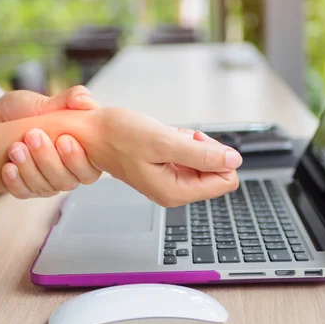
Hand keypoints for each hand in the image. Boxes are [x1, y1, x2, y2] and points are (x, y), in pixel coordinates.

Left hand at [0, 86, 102, 198]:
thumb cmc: (27, 110)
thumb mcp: (46, 101)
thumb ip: (69, 99)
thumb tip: (84, 100)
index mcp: (81, 152)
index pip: (89, 169)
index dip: (77, 159)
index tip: (63, 138)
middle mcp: (68, 171)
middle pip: (67, 181)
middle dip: (49, 160)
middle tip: (32, 136)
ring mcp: (48, 182)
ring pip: (46, 188)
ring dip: (30, 169)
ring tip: (15, 147)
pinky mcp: (27, 188)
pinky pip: (24, 193)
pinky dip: (16, 182)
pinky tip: (8, 167)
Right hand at [81, 107, 242, 206]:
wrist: (91, 132)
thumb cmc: (117, 136)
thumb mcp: (163, 142)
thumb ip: (201, 154)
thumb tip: (233, 161)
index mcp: (175, 191)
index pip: (225, 180)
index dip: (217, 155)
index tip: (194, 143)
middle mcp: (174, 191)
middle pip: (216, 170)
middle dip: (203, 148)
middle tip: (178, 138)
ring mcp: (169, 180)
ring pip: (203, 160)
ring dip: (191, 143)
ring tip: (167, 137)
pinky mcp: (164, 168)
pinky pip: (189, 154)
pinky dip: (182, 141)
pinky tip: (164, 137)